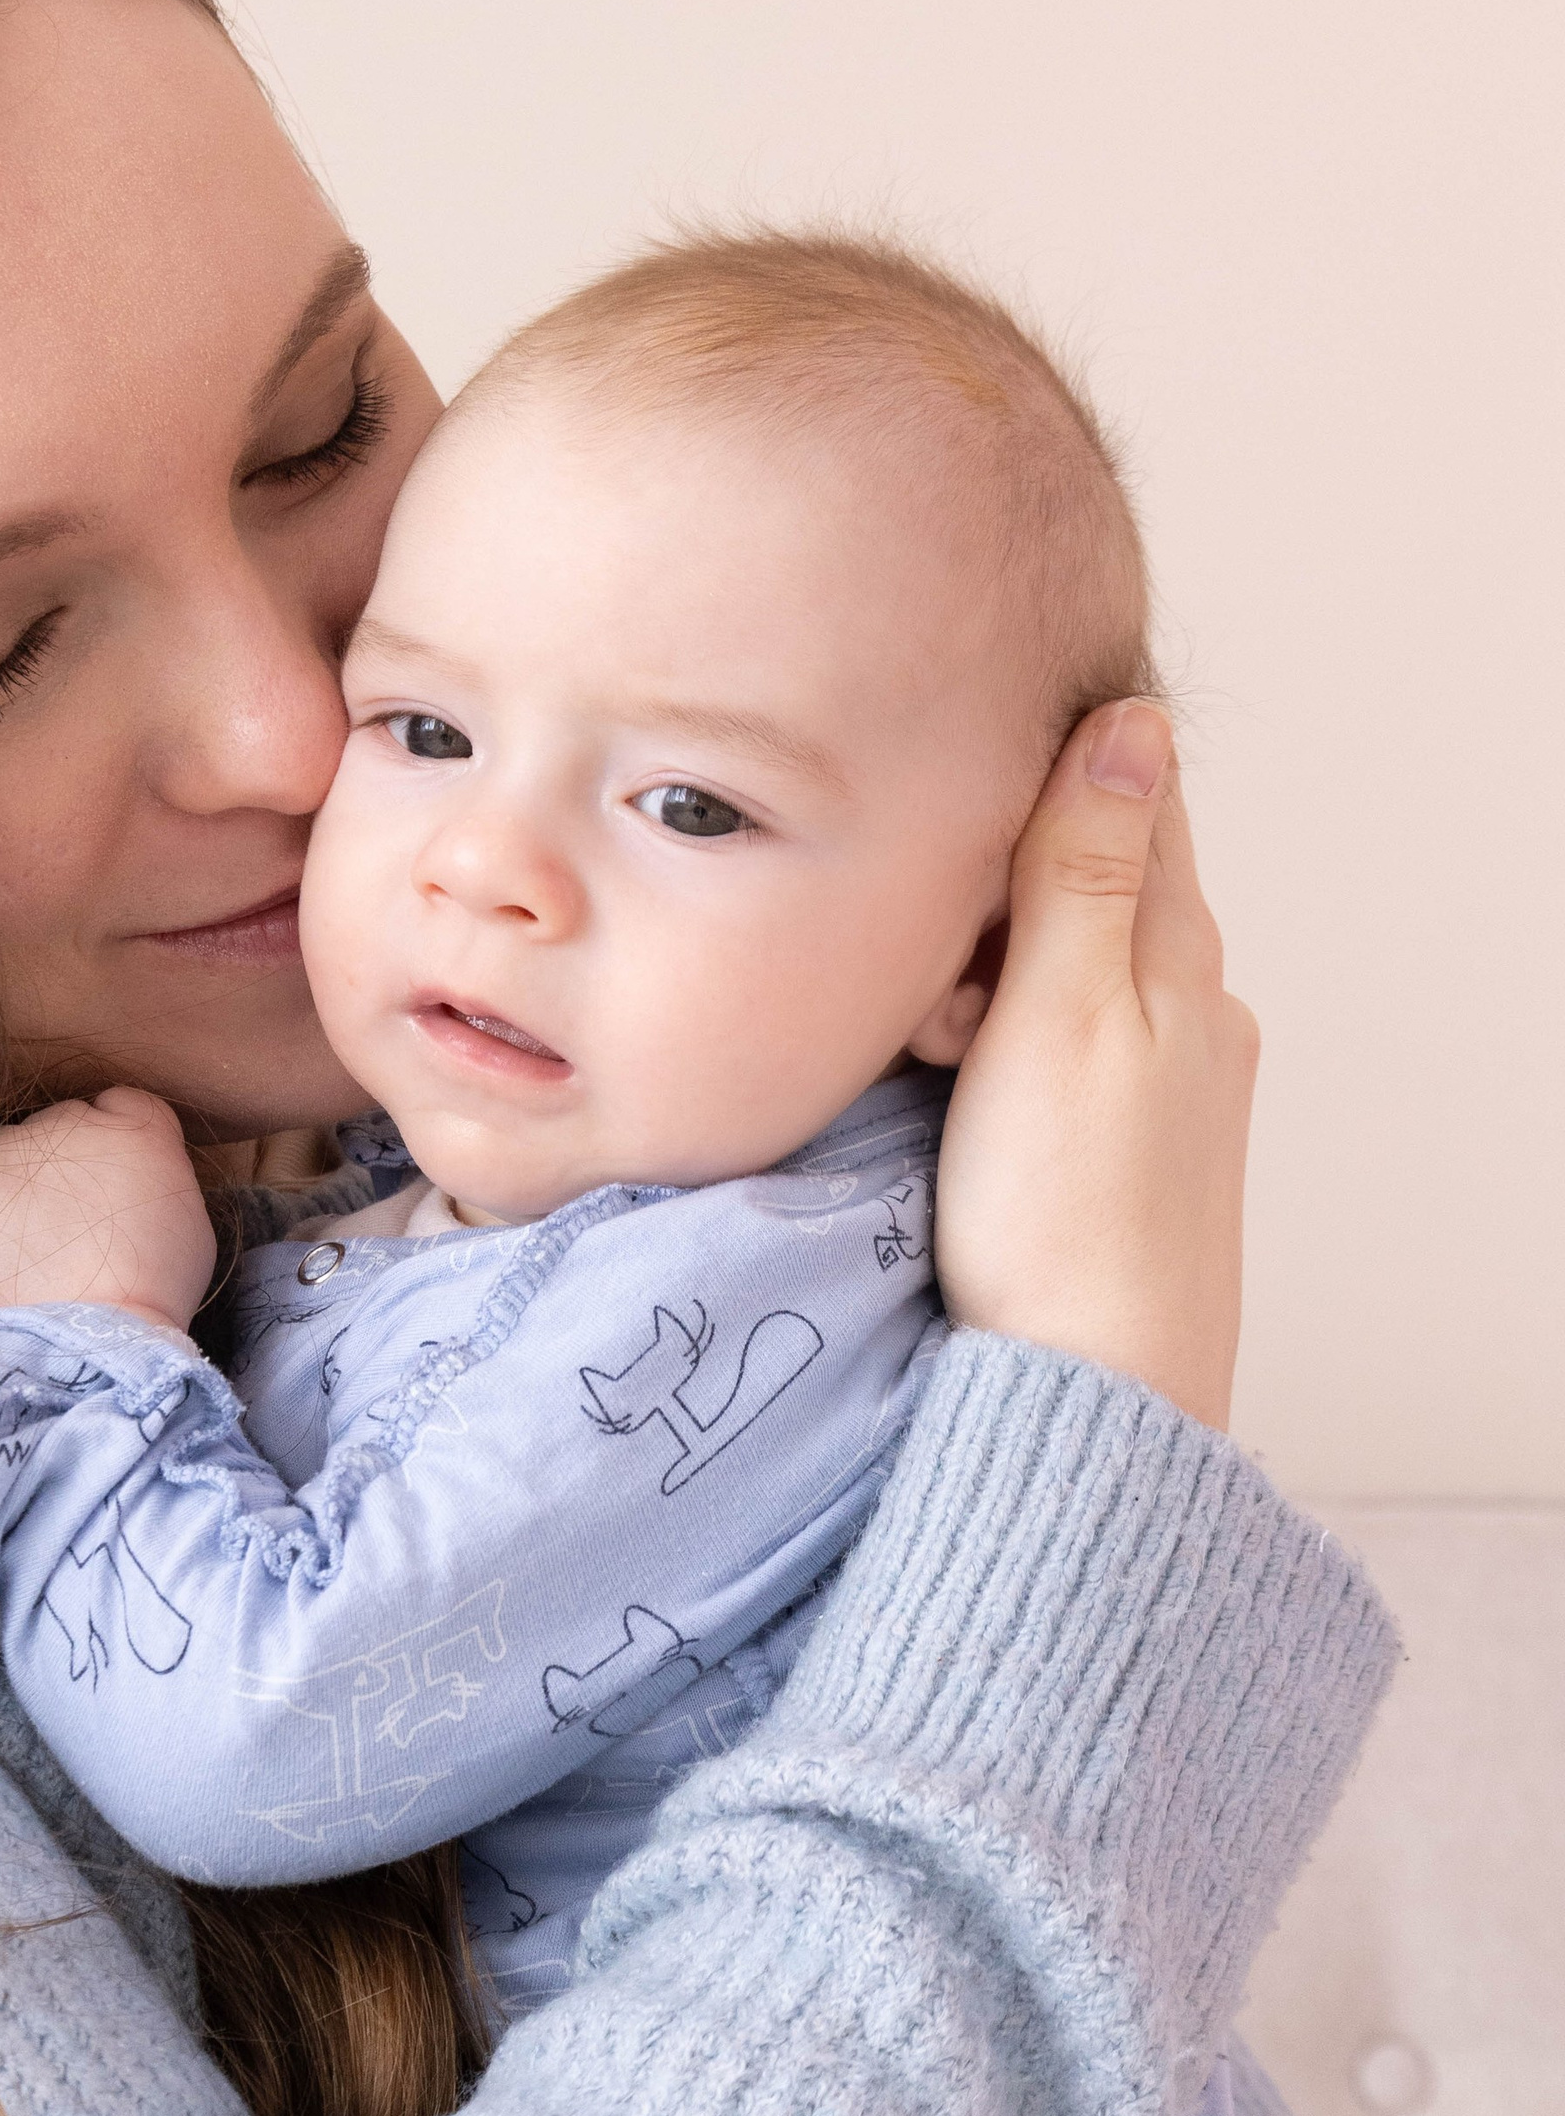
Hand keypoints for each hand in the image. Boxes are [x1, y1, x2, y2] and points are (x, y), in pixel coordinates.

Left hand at [0, 1087, 217, 1336]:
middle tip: (64, 1243)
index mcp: (133, 1126)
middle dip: (53, 1180)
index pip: (116, 1108)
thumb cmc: (149, 1296)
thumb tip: (122, 1176)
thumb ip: (152, 1176)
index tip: (106, 1195)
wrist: (85, 1340)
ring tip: (25, 1269)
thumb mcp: (186, 1223)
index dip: (108, 1154)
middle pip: (51, 1138)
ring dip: (5, 1204)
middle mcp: (60, 1120)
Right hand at [934, 702, 1257, 1427]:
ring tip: (928, 1040)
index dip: (1037, 768)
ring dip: (978, 972)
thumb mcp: (1061, 1010)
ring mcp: (1159, 1076)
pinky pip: (1049, 1039)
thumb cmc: (1062, 1212)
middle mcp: (1189, 1003)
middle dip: (985, 888)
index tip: (947, 774)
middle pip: (1081, 877)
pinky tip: (946, 1080)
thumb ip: (1088, 867)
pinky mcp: (1118, 1141)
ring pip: (1056, 963)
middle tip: (926, 966)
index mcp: (1179, 952)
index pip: (1126, 793)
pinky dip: (988, 1034)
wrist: (1089, 1392)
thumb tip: (1135, 723)